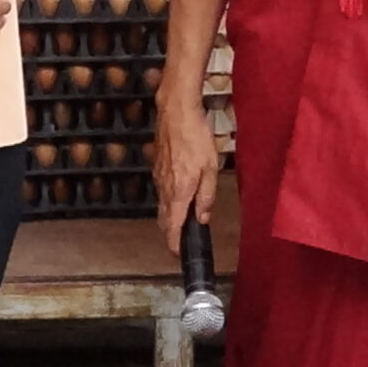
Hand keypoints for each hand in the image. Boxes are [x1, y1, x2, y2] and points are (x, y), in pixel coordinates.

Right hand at [154, 95, 220, 255]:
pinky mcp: (157, 167)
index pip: (173, 228)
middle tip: (183, 241)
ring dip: (171, 217)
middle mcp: (164, 188)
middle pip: (164, 220)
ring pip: (162, 205)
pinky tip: (180, 194)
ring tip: (185, 220)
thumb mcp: (211, 168)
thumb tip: (203, 217)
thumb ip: (207, 196)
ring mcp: (158, 177)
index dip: (174, 245)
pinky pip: (162, 190)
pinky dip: (169, 200)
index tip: (179, 255)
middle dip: (172, 234)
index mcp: (179, 192)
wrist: (175, 112)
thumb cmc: (196, 137)